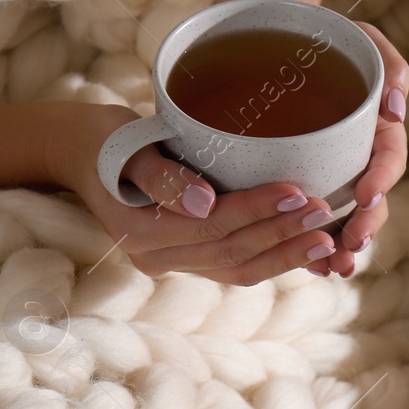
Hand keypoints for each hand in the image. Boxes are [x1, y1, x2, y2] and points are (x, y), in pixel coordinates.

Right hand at [50, 102, 345, 285]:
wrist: (79, 155)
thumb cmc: (104, 140)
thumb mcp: (123, 145)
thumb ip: (160, 175)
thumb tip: (203, 205)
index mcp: (141, 232)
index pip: (212, 226)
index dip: (259, 211)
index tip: (300, 192)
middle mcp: (157, 257)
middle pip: (231, 252)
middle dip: (283, 235)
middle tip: (328, 214)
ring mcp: (171, 263)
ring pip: (237, 269)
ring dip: (285, 256)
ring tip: (329, 240)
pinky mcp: (185, 257)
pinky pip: (234, 267)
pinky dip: (272, 259)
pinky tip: (306, 250)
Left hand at [308, 22, 408, 277]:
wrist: (274, 36)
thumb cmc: (323, 36)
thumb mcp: (359, 38)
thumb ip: (387, 65)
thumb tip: (397, 111)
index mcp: (376, 127)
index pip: (387, 158)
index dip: (382, 179)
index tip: (365, 196)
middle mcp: (357, 156)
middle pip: (371, 200)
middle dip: (365, 228)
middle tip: (350, 249)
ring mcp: (332, 173)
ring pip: (343, 218)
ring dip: (342, 247)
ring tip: (332, 269)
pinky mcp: (303, 182)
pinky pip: (311, 218)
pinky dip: (312, 244)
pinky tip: (307, 265)